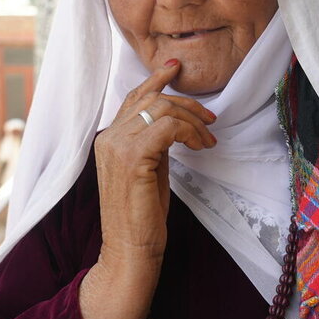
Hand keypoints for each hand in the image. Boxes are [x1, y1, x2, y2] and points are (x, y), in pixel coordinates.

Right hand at [93, 58, 216, 268]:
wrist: (129, 250)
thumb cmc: (141, 216)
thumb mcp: (148, 170)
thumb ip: (153, 144)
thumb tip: (174, 124)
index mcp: (108, 139)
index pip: (133, 98)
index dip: (156, 80)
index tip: (175, 68)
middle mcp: (108, 138)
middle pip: (152, 99)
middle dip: (187, 104)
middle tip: (211, 121)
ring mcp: (117, 146)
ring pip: (162, 109)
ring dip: (192, 120)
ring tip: (208, 139)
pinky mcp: (132, 158)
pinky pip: (168, 127)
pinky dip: (189, 131)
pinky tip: (199, 145)